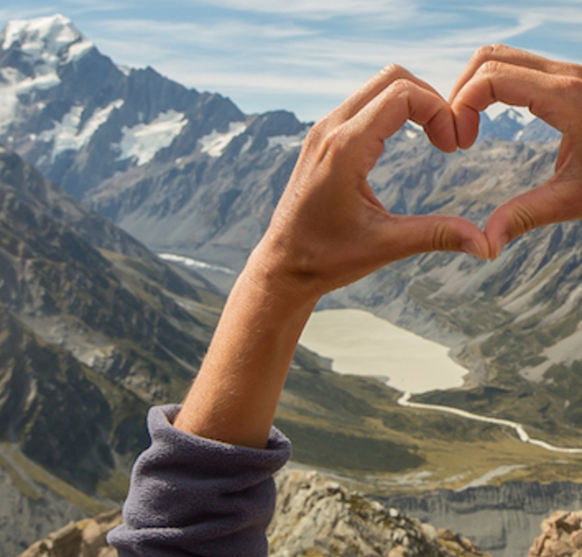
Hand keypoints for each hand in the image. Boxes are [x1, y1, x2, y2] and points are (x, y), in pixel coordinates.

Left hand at [175, 65, 490, 447]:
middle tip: (453, 141)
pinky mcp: (319, 143)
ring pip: (375, 87)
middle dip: (432, 98)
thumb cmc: (324, 262)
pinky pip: (363, 107)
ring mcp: (319, 134)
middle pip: (391, 76)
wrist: (275, 272)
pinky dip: (392, 116)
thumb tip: (489, 245)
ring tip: (439, 146)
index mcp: (342, 148)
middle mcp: (326, 132)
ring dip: (411, 107)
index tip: (458, 147)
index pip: (403, 94)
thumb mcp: (384, 245)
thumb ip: (438, 236)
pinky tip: (410, 151)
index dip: (442, 109)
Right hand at [450, 45, 581, 255]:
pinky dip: (492, 86)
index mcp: (567, 97)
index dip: (460, 108)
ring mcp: (570, 72)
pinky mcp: (570, 79)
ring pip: (501, 57)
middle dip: (460, 94)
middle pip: (488, 59)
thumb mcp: (577, 198)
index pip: (489, 78)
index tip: (460, 146)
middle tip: (458, 136)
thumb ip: (526, 215)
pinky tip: (491, 120)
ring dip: (474, 87)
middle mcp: (568, 74)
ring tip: (469, 127)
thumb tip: (484, 246)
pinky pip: (518, 66)